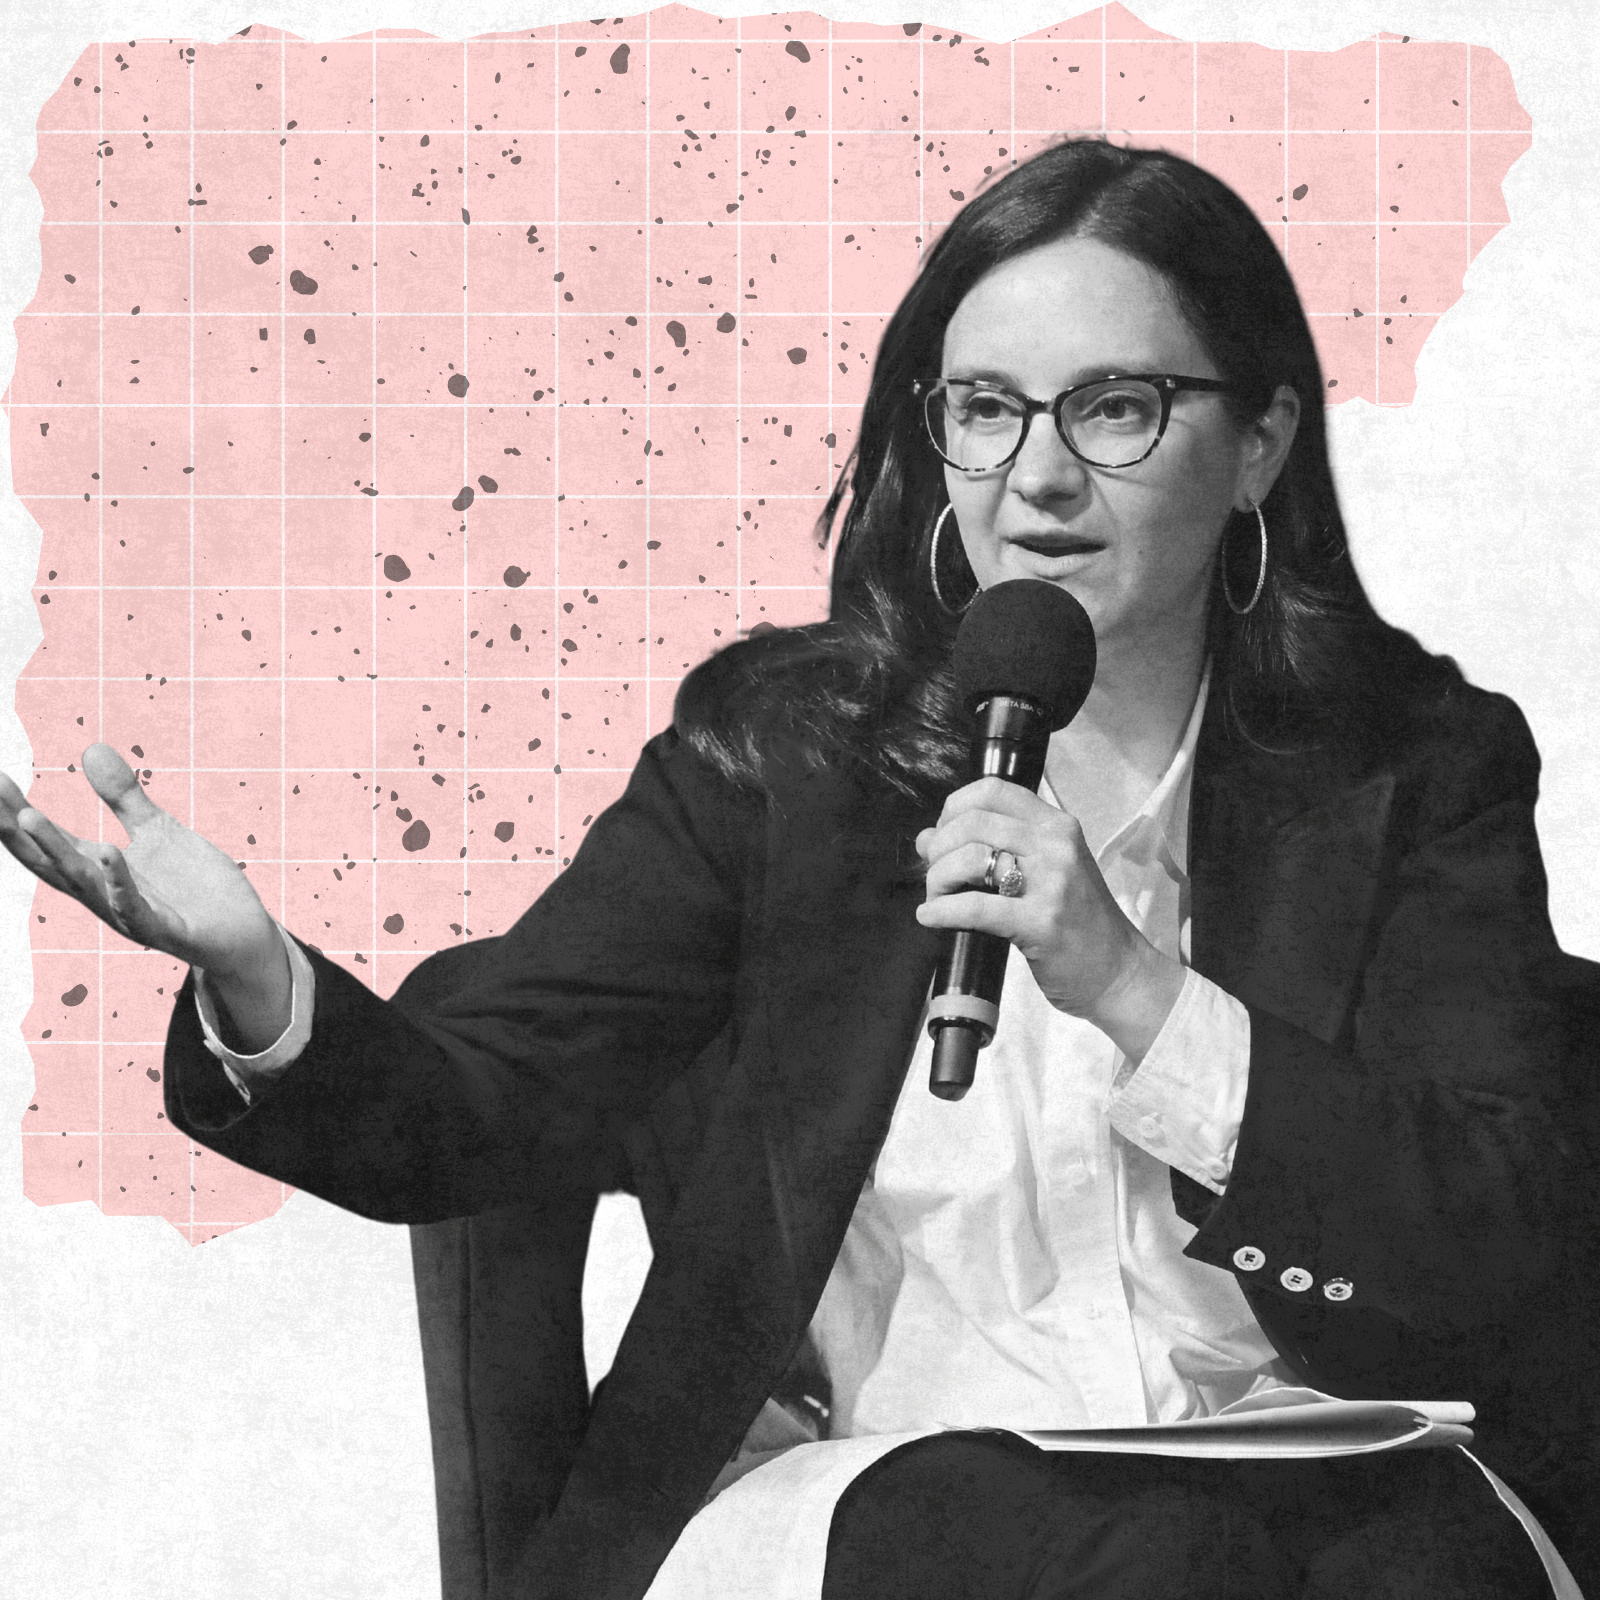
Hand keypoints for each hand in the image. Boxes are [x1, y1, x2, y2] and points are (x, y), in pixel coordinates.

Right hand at [0, 745, 290, 1042]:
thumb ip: (123, 797)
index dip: (16, 812)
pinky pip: (137, 910)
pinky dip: (120, 883)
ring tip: (27, 815)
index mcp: (98, 871)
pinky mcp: (167, 930)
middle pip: (50, 861)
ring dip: (55, 850)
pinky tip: (107, 853)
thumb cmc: (194, 885)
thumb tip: (90, 749)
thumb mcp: (157, 830)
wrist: (241, 932)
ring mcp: (132, 915)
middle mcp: (104, 895)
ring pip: (84, 883)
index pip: (47, 840)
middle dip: (17, 830)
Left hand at [913, 776, 1184, 1060]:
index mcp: (1057, 825)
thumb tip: (925, 839)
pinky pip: (975, 907)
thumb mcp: (1040, 873)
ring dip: (937, 879)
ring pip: (970, 859)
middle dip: (939, 850)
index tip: (943, 836)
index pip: (991, 790)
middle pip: (972, 823)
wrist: (1119, 972)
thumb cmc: (1076, 922)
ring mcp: (1053, 882)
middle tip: (934, 877)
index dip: (953, 809)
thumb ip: (989, 849)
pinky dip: (941, 911)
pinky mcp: (1042, 923)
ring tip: (936, 898)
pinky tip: (929, 917)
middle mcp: (1057, 844)